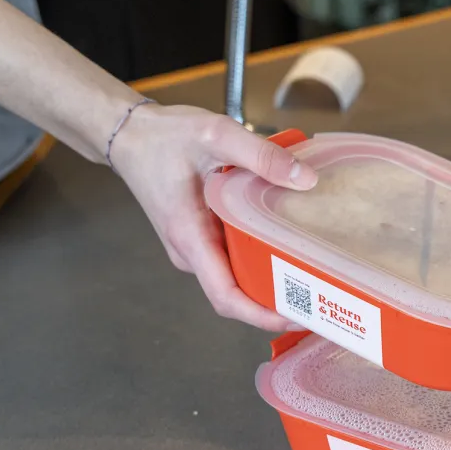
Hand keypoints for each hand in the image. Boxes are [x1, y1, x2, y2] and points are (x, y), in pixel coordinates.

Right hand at [107, 104, 317, 330]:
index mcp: (190, 237)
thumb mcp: (215, 134)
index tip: (298, 316)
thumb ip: (261, 155)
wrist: (128, 133)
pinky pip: (231, 254)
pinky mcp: (199, 234)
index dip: (262, 315)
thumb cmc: (163, 135)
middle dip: (277, 299)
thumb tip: (306, 179)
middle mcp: (191, 251)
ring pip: (235, 273)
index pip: (225, 296)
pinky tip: (285, 238)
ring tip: (313, 268)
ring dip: (270, 276)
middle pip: (237, 291)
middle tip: (322, 291)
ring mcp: (194, 245)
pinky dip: (258, 253)